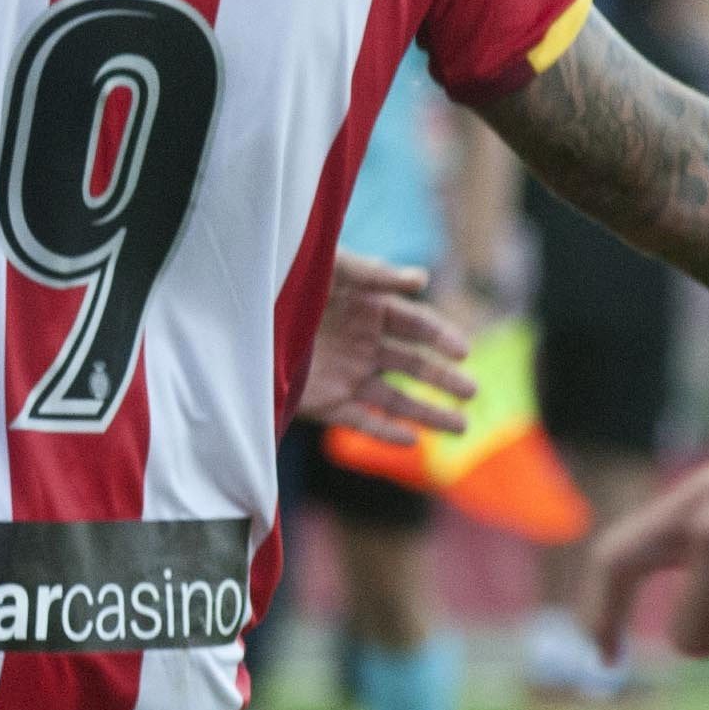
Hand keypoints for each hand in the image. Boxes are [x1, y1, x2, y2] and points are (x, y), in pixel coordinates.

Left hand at [303, 253, 478, 446]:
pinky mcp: (324, 402)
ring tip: (461, 427)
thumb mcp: (329, 268)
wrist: (236, 315)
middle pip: (414, 365)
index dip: (441, 337)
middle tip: (472, 391)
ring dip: (428, 413)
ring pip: (396, 398)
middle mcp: (364, 345)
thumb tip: (422, 279)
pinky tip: (411, 441)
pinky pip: (360, 420)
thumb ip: (373, 274)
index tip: (463, 351)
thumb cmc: (285, 279)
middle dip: (444, 379)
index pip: (416, 325)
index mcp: (370, 309)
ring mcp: (347, 375)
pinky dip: (385, 432)